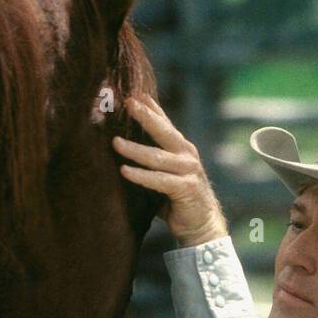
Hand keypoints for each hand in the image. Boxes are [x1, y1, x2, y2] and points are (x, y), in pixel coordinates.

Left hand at [114, 93, 228, 247]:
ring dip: (134, 149)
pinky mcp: (185, 188)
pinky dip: (141, 176)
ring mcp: (188, 171)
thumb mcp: (164, 174)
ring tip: (115, 142)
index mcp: (181, 149)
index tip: (135, 93)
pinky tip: (124, 171)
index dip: (151, 107)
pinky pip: (158, 180)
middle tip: (128, 102)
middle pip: (163, 131)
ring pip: (157, 157)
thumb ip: (151, 161)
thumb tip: (121, 146)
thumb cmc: (176, 199)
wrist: (201, 225)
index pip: (164, 123)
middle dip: (145, 115)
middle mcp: (186, 155)